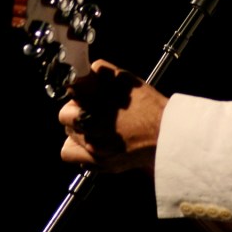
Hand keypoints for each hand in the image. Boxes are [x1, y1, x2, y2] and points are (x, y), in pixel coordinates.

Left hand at [58, 59, 167, 174]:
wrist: (166, 135)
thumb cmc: (151, 108)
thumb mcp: (128, 80)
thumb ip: (103, 72)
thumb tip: (86, 69)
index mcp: (97, 99)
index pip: (72, 90)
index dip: (78, 89)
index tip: (82, 91)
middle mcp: (91, 123)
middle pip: (65, 113)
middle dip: (77, 110)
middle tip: (93, 110)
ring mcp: (93, 145)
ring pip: (69, 132)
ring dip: (79, 128)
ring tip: (98, 127)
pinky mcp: (98, 161)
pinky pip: (68, 153)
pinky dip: (76, 147)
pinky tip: (92, 142)